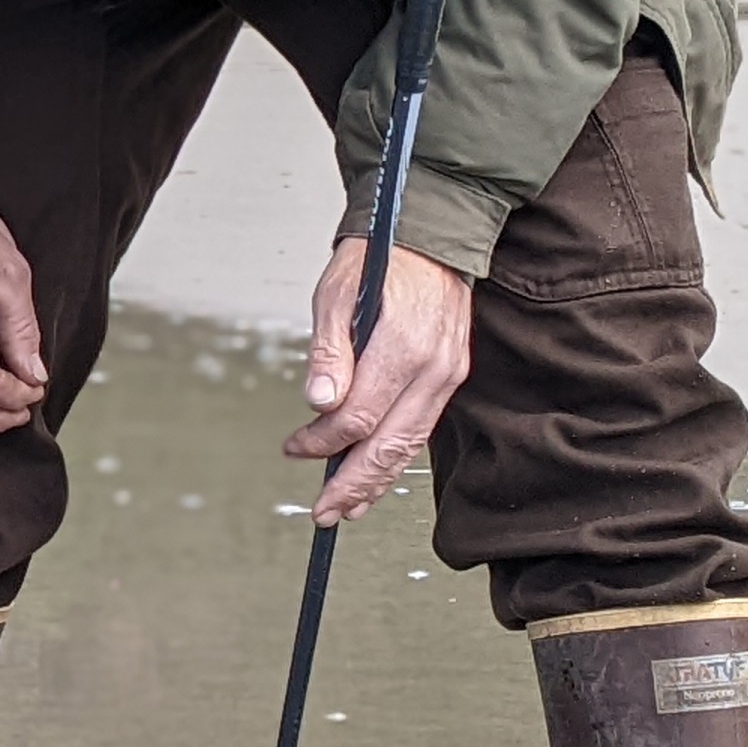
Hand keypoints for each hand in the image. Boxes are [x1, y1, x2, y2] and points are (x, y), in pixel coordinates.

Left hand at [285, 238, 473, 521]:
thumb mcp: (335, 294)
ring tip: (347, 508)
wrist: (430, 234)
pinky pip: (421, 427)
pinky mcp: (451, 375)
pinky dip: (396, 457)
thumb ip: (328, 353)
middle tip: (324, 512)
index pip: (358, 416)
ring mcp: (447, 373)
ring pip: (410, 444)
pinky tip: (376, 476)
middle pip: (389, 444)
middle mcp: (433, 367)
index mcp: (403, 346)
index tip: (296, 447)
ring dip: (376, 482)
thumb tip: (319, 404)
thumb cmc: (379, 257)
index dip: (323, 441)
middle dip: (353, 484)